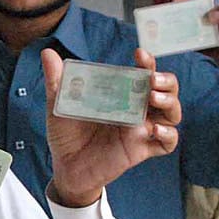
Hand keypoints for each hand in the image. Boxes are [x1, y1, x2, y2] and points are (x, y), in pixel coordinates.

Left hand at [43, 47, 180, 206]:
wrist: (65, 165)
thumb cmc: (66, 133)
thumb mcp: (60, 104)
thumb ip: (57, 80)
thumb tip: (47, 52)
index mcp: (121, 94)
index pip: (143, 73)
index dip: (147, 62)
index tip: (140, 54)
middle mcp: (136, 109)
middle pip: (167, 90)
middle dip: (166, 81)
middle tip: (151, 80)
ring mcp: (140, 130)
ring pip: (172, 113)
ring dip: (169, 102)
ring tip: (153, 98)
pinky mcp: (140, 150)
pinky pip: (167, 143)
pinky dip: (168, 135)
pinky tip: (153, 129)